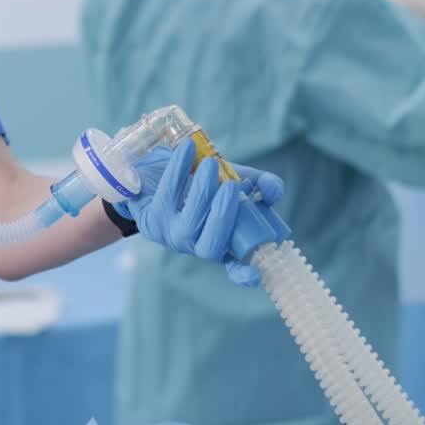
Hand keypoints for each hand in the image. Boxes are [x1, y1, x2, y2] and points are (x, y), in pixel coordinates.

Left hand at [115, 142, 283, 286]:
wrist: (155, 175)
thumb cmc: (201, 182)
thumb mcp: (234, 180)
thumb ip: (260, 184)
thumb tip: (273, 191)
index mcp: (222, 244)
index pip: (234, 268)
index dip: (244, 274)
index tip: (255, 275)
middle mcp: (197, 246)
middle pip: (211, 245)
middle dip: (223, 216)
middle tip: (231, 185)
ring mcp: (172, 236)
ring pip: (188, 223)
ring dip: (202, 191)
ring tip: (211, 163)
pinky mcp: (150, 218)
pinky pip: (166, 196)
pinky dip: (178, 170)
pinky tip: (187, 149)